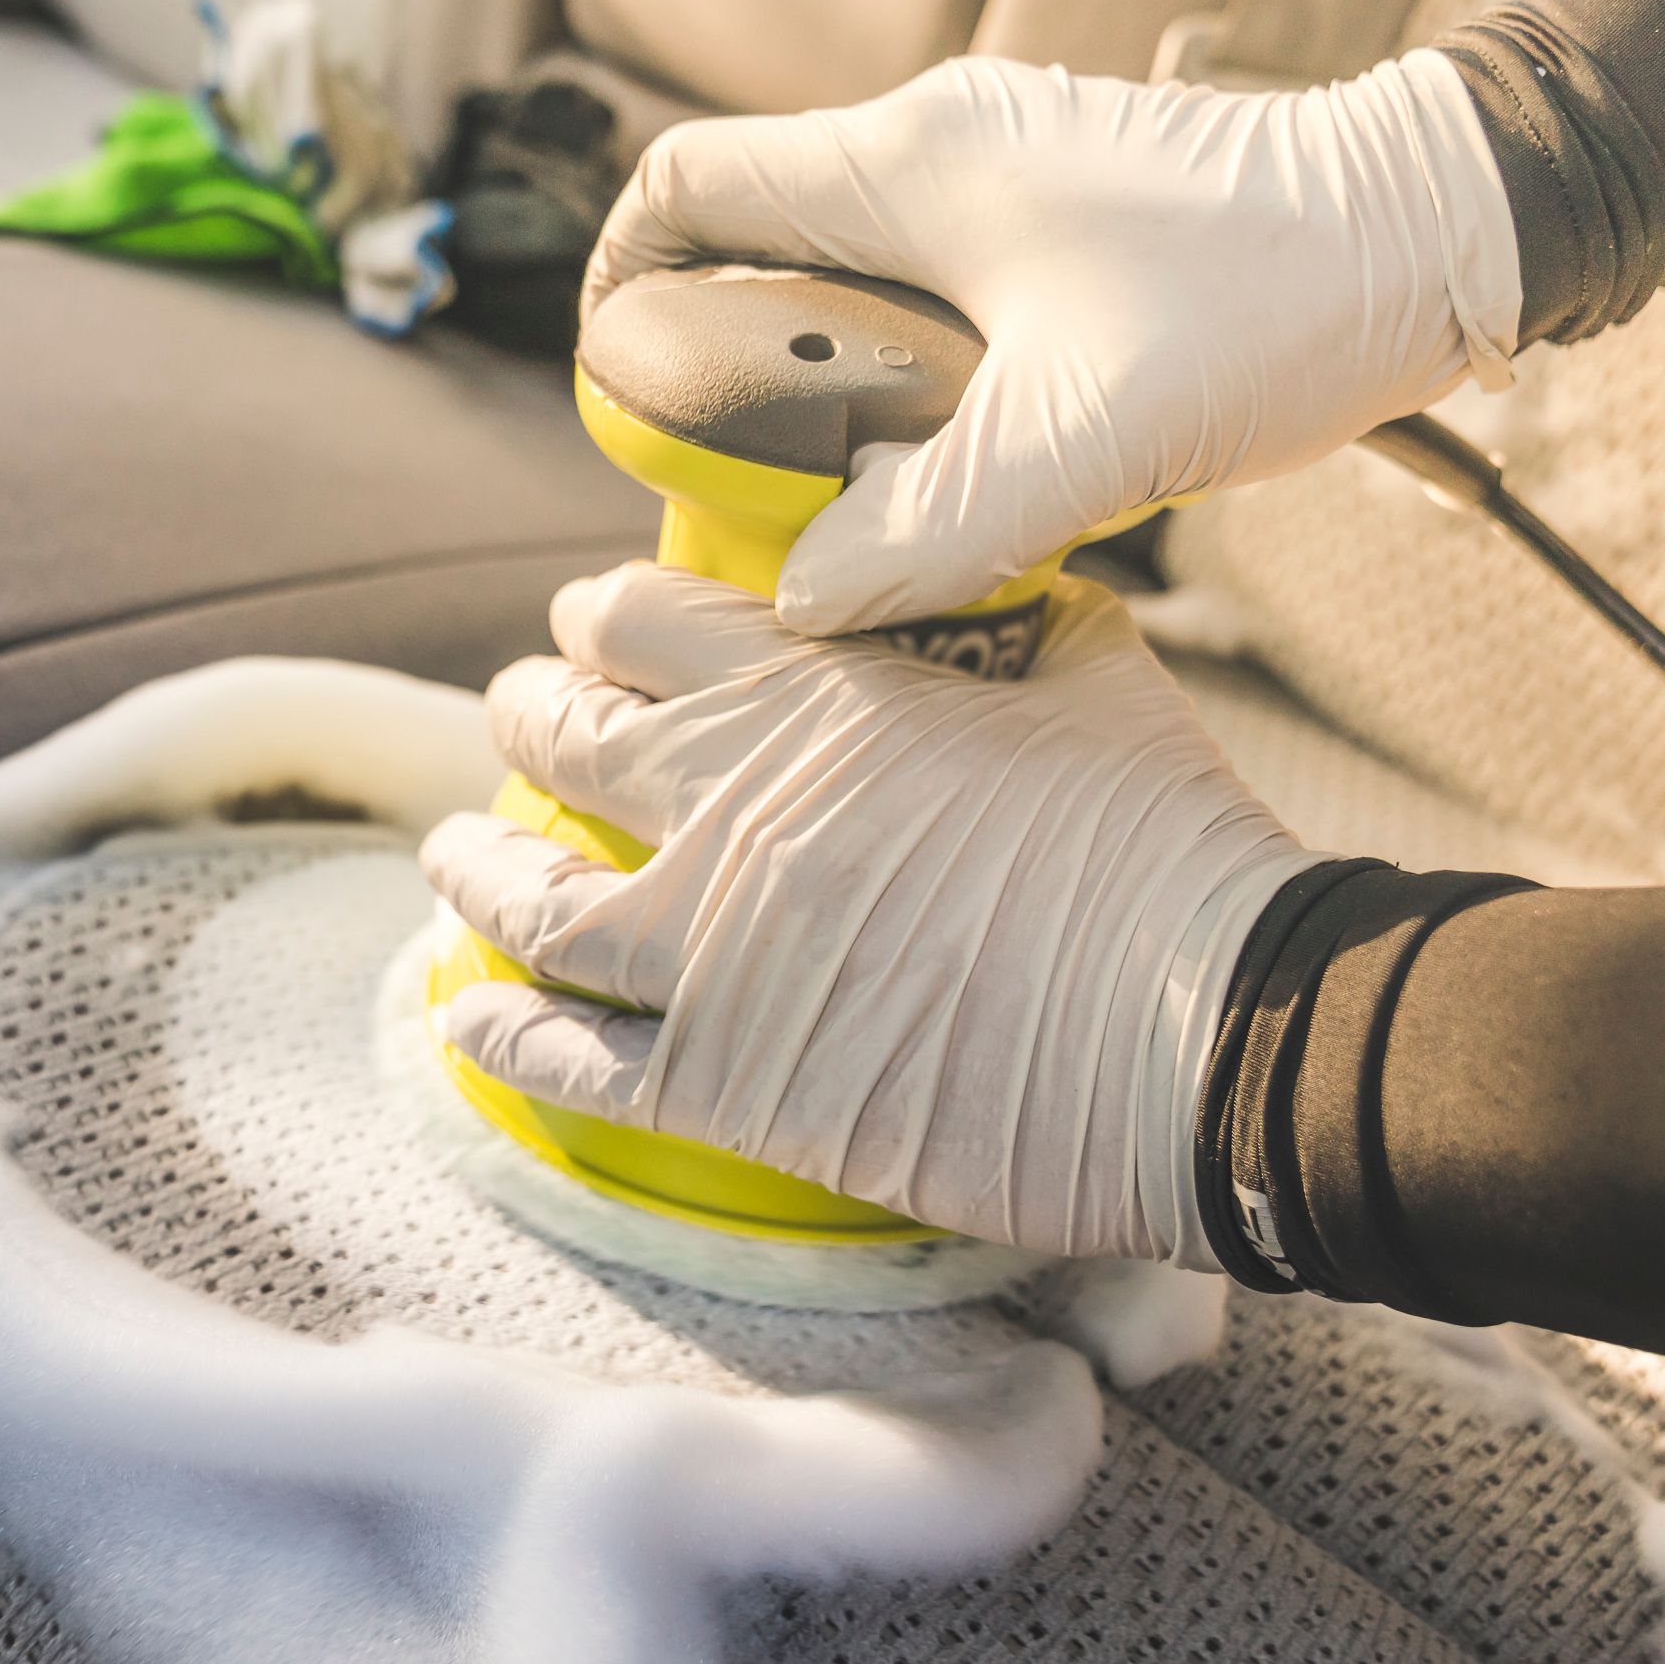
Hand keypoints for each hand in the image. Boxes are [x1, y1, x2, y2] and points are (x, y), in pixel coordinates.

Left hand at [418, 565, 1315, 1257]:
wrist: (1209, 1030)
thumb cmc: (1167, 851)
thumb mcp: (1093, 674)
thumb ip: (1004, 617)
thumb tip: (982, 579)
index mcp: (812, 697)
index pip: (645, 623)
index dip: (599, 620)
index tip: (584, 627)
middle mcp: (731, 812)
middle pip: (565, 740)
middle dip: (526, 717)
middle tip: (515, 717)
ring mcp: (710, 954)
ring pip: (530, 899)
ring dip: (477, 867)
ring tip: (455, 853)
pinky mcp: (721, 1085)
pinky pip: (562, 1053)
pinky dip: (496, 1027)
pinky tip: (464, 1011)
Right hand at [579, 54, 1522, 633]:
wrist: (1450, 232)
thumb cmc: (1278, 297)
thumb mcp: (1089, 438)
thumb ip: (932, 527)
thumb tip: (808, 602)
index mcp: (909, 162)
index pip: (689, 186)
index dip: (626, 289)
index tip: (629, 397)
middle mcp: (944, 147)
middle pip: (765, 249)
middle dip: (741, 375)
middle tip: (757, 495)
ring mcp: (1014, 178)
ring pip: (861, 286)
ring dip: (843, 392)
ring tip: (871, 505)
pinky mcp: (1075, 226)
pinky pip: (946, 302)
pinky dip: (927, 386)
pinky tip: (976, 473)